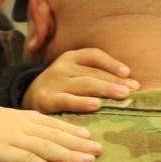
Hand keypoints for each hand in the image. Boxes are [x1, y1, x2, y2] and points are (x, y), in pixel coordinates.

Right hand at [0, 104, 100, 161]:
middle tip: (99, 149)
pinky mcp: (0, 151)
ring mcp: (10, 137)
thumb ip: (11, 125)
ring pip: (47, 146)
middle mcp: (18, 124)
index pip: (49, 122)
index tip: (88, 135)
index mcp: (16, 115)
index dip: (70, 130)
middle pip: (54, 134)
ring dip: (70, 154)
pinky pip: (28, 160)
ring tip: (89, 160)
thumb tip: (25, 135)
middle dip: (78, 142)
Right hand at [23, 48, 139, 113]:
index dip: (111, 63)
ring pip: (83, 85)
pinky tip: (96, 105)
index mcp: (71, 58)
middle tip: (132, 89)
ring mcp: (54, 82)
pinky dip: (82, 103)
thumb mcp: (75, 74)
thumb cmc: (61, 87)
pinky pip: (66, 100)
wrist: (28, 97)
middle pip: (92, 73)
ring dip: (104, 89)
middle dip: (114, 81)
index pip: (94, 55)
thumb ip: (96, 76)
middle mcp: (62, 67)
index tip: (127, 73)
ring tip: (122, 95)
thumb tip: (129, 85)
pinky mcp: (46, 99)